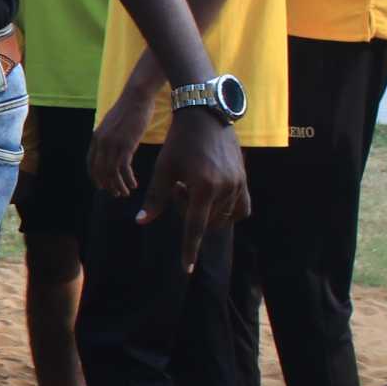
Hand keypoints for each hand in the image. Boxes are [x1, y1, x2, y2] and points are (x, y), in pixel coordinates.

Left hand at [88, 91, 150, 199]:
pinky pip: (124, 168)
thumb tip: (112, 146)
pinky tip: (133, 184)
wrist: (137, 96)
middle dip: (107, 185)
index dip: (95, 177)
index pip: (91, 163)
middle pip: (100, 171)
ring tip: (125, 193)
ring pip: (111, 172)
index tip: (102, 187)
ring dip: (118, 186)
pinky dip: (128, 179)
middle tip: (116, 194)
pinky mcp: (126, 144)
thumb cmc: (129, 109)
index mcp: (96, 137)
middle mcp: (101, 142)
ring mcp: (113, 144)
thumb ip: (110, 136)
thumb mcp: (114, 125)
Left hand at [135, 106, 247, 271]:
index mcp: (203, 188)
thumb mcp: (163, 170)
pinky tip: (211, 198)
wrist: (205, 116)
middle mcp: (225, 189)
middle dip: (189, 214)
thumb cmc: (179, 142)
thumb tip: (141, 222)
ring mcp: (239, 185)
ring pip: (222, 217)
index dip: (189, 249)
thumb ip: (154, 198)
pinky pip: (241, 208)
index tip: (187, 269)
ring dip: (205, 211)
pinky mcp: (245, 180)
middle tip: (178, 190)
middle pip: (206, 222)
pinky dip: (227, 211)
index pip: (195, 228)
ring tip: (191, 187)